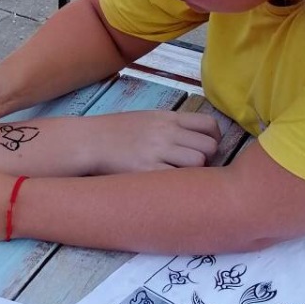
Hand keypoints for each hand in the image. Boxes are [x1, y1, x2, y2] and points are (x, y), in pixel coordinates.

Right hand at [75, 110, 219, 173]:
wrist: (90, 141)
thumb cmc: (116, 132)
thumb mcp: (147, 118)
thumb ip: (171, 126)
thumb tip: (195, 139)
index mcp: (168, 118)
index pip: (209, 124)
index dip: (214, 139)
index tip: (207, 148)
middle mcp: (167, 132)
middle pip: (209, 146)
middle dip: (208, 159)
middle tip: (194, 167)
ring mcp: (158, 151)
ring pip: (198, 162)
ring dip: (195, 173)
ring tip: (181, 177)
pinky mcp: (147, 171)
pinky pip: (177, 179)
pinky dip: (178, 184)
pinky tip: (169, 186)